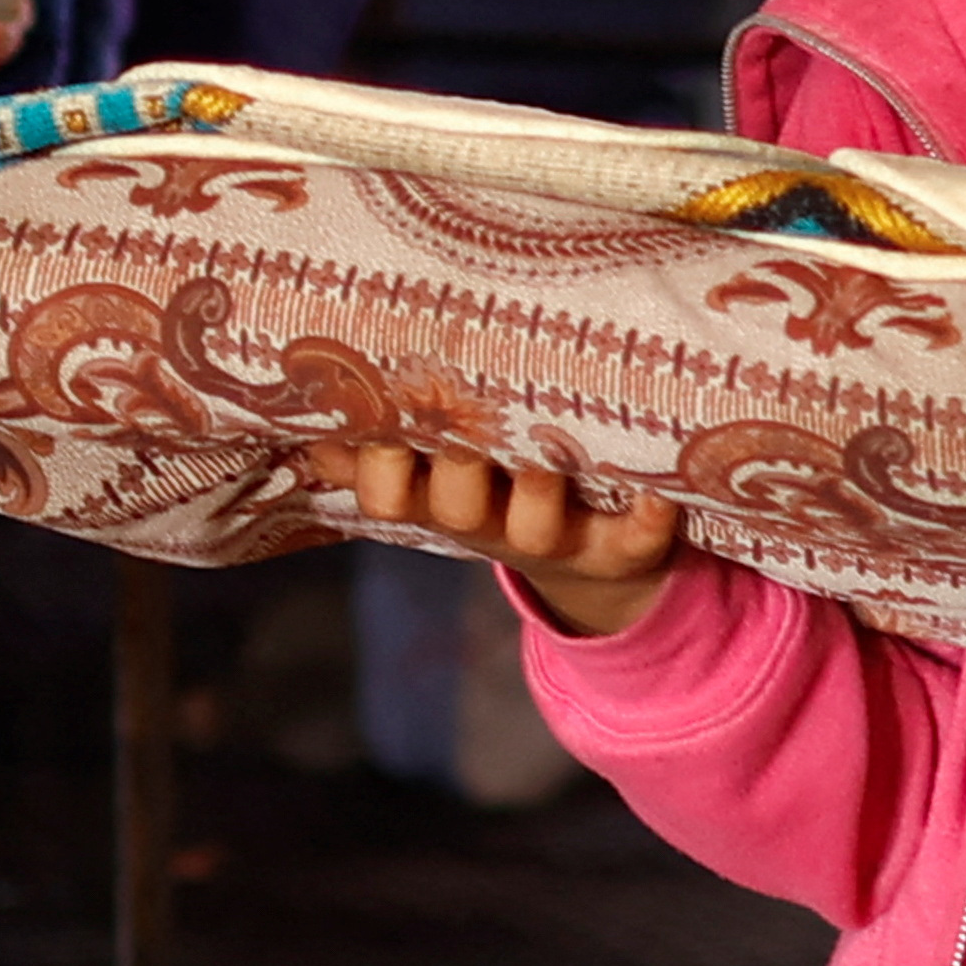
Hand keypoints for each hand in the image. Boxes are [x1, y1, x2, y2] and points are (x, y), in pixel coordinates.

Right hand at [308, 436, 692, 638]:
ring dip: (538, 488)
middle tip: (466, 410)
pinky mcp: (623, 549)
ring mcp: (558, 540)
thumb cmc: (504, 481)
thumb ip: (380, 439)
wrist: (591, 558)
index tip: (386, 415)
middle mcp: (492, 525)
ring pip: (535, 525)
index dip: (383, 466)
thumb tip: (307, 407)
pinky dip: (645, 520)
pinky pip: (634, 539)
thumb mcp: (437, 468)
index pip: (388, 494)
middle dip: (457, 463)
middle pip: (457, 505)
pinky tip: (657, 492)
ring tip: (547, 439)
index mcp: (441, 501)